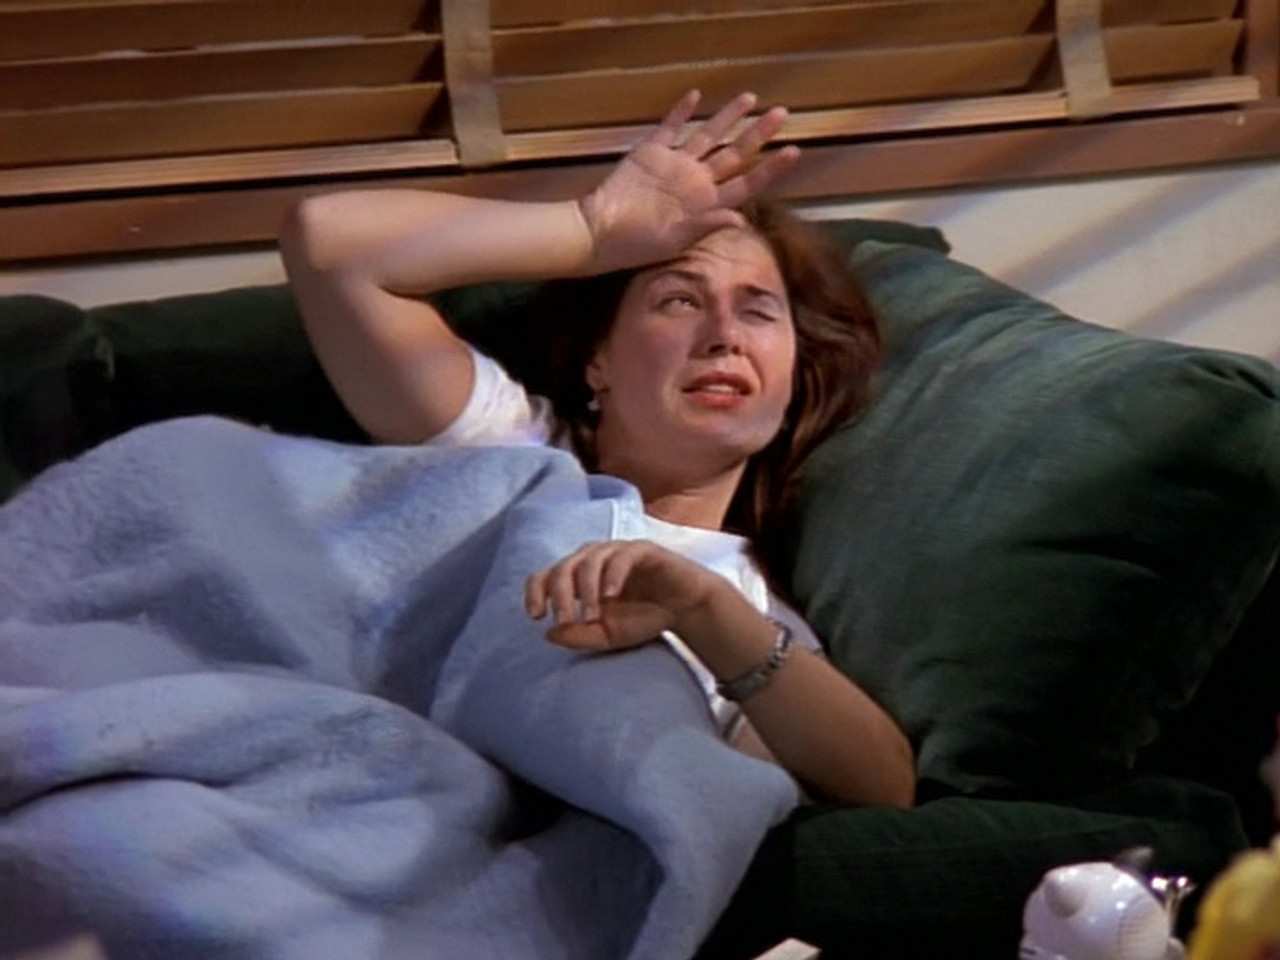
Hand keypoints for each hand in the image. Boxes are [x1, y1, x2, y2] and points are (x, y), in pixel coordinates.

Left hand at [524, 539, 718, 650]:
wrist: (686, 609)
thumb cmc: (644, 618)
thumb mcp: (608, 636)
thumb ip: (579, 636)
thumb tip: (548, 633)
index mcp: (579, 576)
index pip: (546, 575)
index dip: (535, 592)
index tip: (535, 617)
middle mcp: (594, 559)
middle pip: (563, 568)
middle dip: (559, 596)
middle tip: (564, 621)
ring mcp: (617, 551)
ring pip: (589, 561)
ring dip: (586, 590)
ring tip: (592, 616)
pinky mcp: (642, 550)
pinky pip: (621, 556)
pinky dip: (612, 575)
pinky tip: (611, 596)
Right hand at [576, 90, 800, 274]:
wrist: (598, 231)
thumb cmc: (635, 244)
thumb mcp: (674, 241)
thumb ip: (707, 225)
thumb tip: (741, 220)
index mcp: (706, 205)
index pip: (746, 183)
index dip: (771, 168)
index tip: (794, 151)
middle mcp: (695, 183)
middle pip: (734, 154)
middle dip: (758, 134)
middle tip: (782, 113)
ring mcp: (674, 166)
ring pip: (708, 136)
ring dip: (728, 117)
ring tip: (750, 98)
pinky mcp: (650, 153)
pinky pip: (670, 128)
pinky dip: (682, 111)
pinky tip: (696, 95)